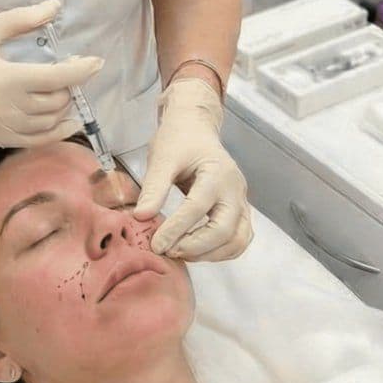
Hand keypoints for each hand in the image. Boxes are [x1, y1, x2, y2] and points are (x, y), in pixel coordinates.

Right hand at [0, 0, 103, 145]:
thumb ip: (22, 19)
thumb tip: (55, 7)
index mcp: (5, 78)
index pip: (56, 78)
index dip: (81, 70)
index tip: (97, 61)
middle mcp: (7, 108)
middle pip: (56, 101)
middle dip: (71, 85)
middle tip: (72, 69)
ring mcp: (3, 128)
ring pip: (49, 122)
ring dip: (65, 105)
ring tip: (67, 89)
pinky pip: (36, 141)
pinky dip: (57, 132)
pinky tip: (68, 122)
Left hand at [134, 77, 252, 262]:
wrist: (195, 128)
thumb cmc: (179, 139)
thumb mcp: (162, 157)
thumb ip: (154, 188)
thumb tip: (141, 218)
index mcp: (217, 172)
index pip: (198, 208)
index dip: (176, 230)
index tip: (156, 245)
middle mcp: (235, 189)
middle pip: (224, 229)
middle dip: (195, 247)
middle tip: (168, 251)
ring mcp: (241, 201)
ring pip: (237, 240)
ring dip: (210, 254)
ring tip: (180, 253)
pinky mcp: (239, 210)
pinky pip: (239, 239)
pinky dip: (221, 252)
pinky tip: (197, 251)